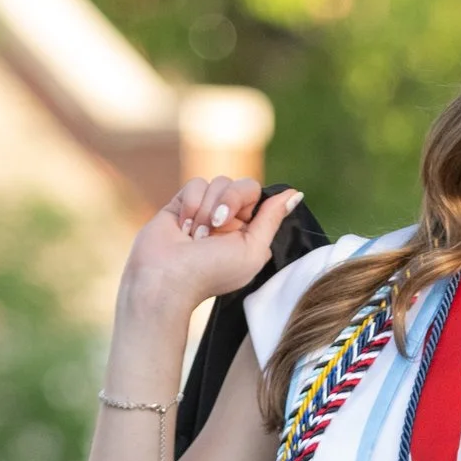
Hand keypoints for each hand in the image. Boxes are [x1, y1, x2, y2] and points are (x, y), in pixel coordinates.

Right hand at [121, 175, 301, 316]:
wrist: (165, 277)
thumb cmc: (212, 271)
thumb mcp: (252, 250)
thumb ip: (272, 219)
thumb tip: (295, 194)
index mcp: (249, 231)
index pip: (259, 196)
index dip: (247, 201)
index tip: (238, 222)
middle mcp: (229, 220)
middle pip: (241, 185)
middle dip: (228, 201)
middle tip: (215, 226)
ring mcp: (205, 211)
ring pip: (217, 182)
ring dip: (206, 210)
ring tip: (195, 236)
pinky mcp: (182, 204)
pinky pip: (195, 184)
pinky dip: (190, 206)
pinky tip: (182, 229)